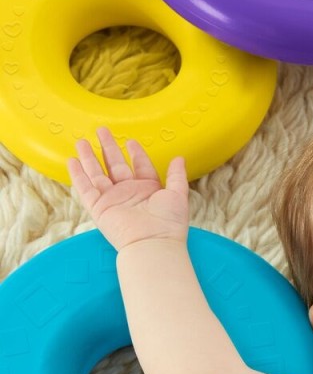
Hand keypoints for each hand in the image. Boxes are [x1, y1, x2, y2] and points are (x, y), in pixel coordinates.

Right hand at [67, 128, 188, 251]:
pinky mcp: (99, 208)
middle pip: (115, 165)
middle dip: (108, 147)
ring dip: (89, 157)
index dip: (135, 153)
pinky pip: (85, 188)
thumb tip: (180, 158)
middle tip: (101, 130)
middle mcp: (129, 193)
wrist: (153, 243)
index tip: (130, 140)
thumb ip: (177, 176)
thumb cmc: (169, 222)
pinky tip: (72, 161)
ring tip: (82, 140)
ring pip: (97, 173)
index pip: (140, 166)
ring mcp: (113, 199)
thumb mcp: (177, 195)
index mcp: (148, 190)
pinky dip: (78, 175)